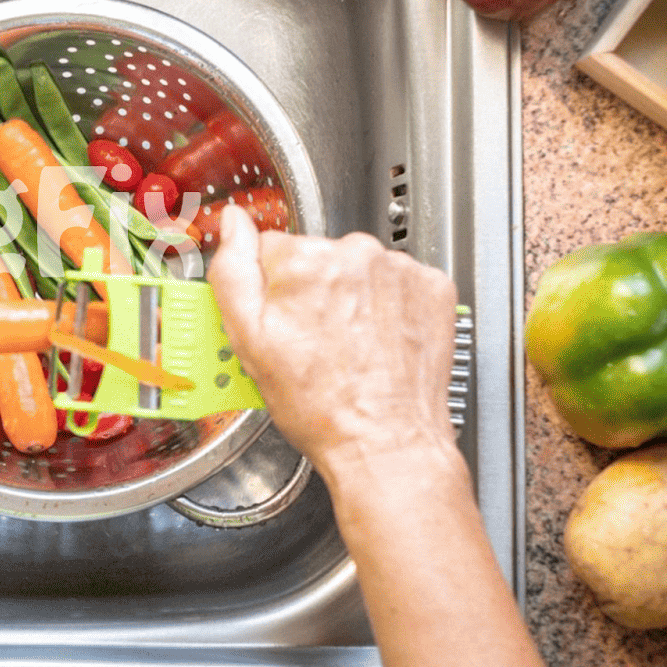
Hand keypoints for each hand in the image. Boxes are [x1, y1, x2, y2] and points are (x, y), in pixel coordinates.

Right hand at [206, 206, 458, 480]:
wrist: (387, 443)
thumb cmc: (319, 404)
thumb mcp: (248, 340)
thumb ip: (233, 270)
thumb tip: (233, 223)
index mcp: (305, 260)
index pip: (272, 249)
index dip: (272, 291)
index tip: (282, 322)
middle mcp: (356, 253)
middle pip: (318, 256)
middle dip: (313, 291)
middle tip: (315, 342)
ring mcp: (400, 269)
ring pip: (358, 269)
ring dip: (352, 297)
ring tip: (350, 346)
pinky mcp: (433, 287)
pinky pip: (397, 282)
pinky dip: (389, 305)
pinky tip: (379, 340)